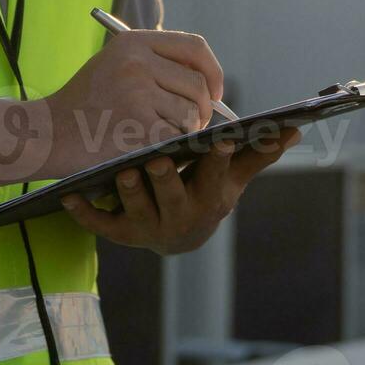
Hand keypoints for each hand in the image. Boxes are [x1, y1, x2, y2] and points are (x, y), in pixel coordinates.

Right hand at [33, 29, 222, 178]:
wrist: (45, 135)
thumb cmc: (84, 106)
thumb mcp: (115, 67)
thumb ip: (158, 65)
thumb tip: (211, 83)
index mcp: (133, 42)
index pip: (195, 48)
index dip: (212, 71)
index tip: (213, 91)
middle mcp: (137, 62)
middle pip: (198, 84)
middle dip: (203, 109)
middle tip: (191, 125)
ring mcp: (137, 94)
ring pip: (191, 113)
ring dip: (185, 131)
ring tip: (161, 136)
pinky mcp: (138, 127)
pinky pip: (178, 137)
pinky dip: (172, 147)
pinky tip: (152, 149)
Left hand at [60, 128, 300, 254]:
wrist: (177, 236)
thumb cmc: (206, 194)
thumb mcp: (232, 179)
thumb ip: (258, 155)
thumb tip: (296, 129)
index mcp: (209, 198)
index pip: (216, 176)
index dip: (217, 160)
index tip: (220, 139)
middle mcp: (179, 216)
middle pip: (172, 198)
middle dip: (166, 181)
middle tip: (157, 159)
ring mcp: (148, 227)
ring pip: (136, 209)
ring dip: (128, 192)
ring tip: (121, 171)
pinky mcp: (120, 233)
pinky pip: (99, 225)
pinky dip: (84, 214)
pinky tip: (69, 197)